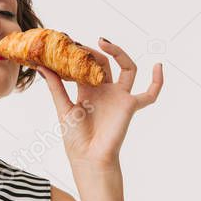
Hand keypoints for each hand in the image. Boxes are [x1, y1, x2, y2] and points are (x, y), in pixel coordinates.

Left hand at [37, 37, 162, 166]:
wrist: (89, 157)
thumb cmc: (75, 139)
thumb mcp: (63, 108)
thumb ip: (55, 86)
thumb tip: (41, 66)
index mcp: (87, 91)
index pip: (85, 66)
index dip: (78, 55)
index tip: (67, 43)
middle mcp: (104, 91)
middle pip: (103, 63)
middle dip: (92, 52)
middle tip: (79, 45)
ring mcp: (119, 96)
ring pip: (126, 68)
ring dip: (118, 52)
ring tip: (103, 42)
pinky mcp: (130, 105)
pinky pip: (150, 93)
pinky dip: (158, 81)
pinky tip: (159, 66)